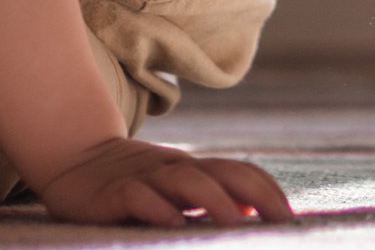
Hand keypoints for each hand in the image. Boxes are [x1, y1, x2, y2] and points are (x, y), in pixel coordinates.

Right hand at [35, 137, 293, 226]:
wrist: (75, 159)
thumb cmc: (135, 182)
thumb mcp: (177, 189)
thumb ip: (213, 197)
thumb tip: (254, 212)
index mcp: (196, 168)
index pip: (243, 172)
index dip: (269, 191)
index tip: (290, 217)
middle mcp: (178, 168)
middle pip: (227, 173)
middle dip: (259, 194)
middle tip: (281, 221)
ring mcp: (147, 177)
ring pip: (189, 182)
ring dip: (216, 202)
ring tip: (236, 224)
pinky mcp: (115, 193)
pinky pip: (140, 197)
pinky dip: (159, 209)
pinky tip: (174, 224)